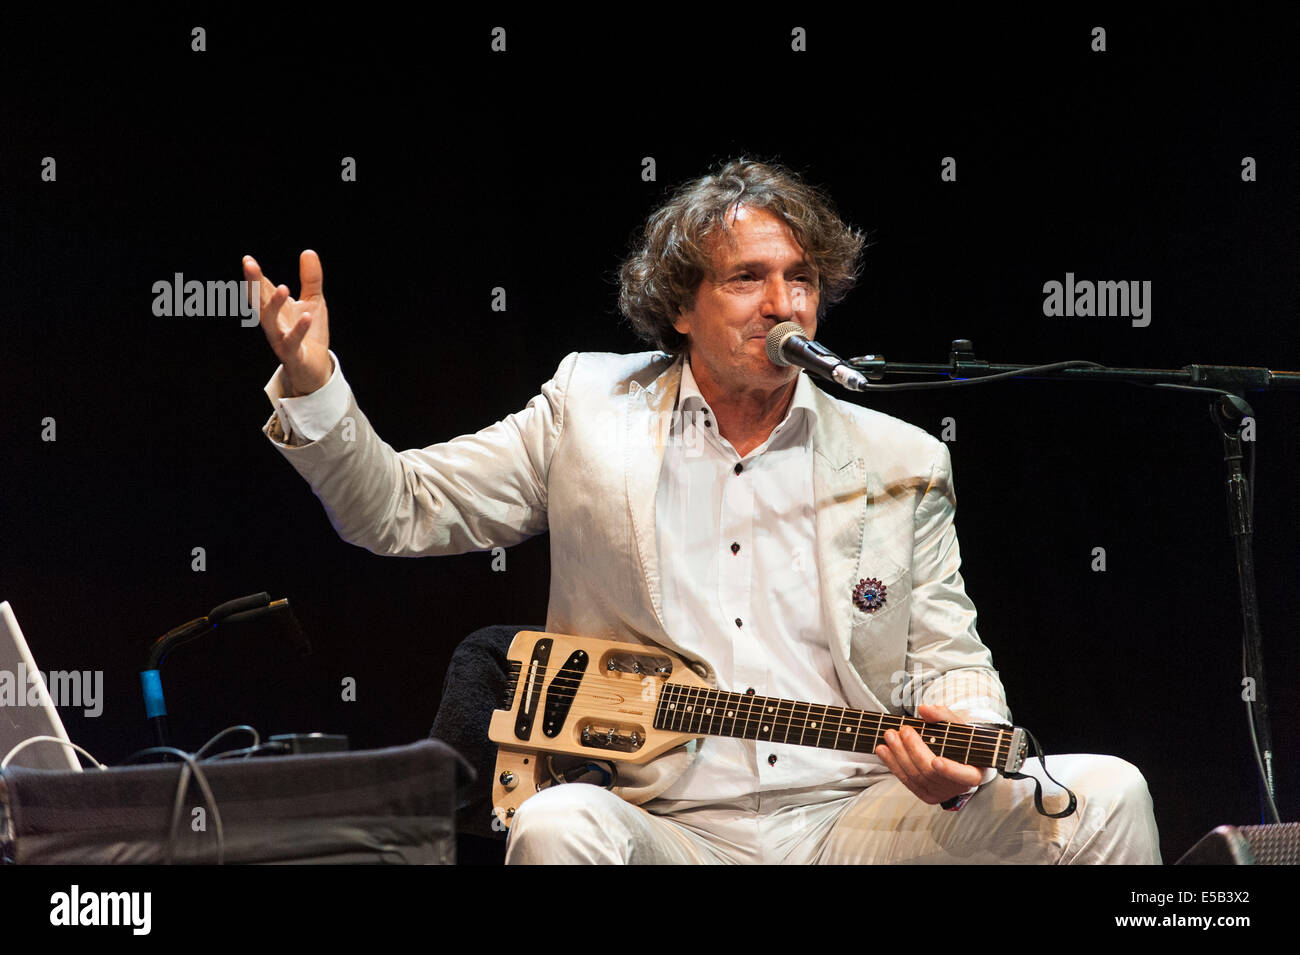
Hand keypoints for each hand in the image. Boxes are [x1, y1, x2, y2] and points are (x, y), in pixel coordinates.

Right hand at [243, 250, 331, 395]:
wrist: (315, 368)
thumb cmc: (310, 334)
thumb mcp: (313, 301)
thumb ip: (310, 278)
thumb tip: (308, 251)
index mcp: (276, 309)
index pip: (261, 289)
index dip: (254, 275)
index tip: (248, 259)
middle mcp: (274, 323)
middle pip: (259, 301)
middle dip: (253, 284)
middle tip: (249, 265)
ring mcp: (281, 339)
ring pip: (271, 322)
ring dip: (274, 305)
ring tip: (284, 288)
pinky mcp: (294, 354)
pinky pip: (293, 342)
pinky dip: (299, 330)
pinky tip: (307, 317)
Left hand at [875, 703, 983, 805]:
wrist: (960, 760)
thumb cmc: (962, 743)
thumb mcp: (958, 727)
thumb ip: (944, 716)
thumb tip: (925, 709)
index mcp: (973, 773)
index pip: (963, 775)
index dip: (950, 769)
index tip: (936, 761)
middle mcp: (957, 787)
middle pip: (931, 771)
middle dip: (914, 749)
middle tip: (904, 730)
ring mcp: (940, 794)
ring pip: (915, 776)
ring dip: (899, 755)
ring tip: (890, 736)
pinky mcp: (925, 795)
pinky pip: (906, 781)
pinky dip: (892, 764)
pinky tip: (883, 751)